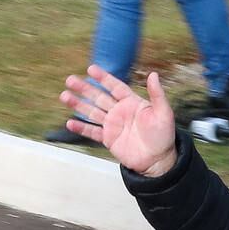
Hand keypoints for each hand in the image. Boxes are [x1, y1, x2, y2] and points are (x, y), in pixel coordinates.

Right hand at [60, 66, 177, 176]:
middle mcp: (120, 112)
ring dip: (78, 104)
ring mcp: (113, 125)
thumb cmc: (164, 136)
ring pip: (92, 112)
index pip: (115, 87)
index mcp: (132, 103)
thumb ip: (157, 94)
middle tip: (70, 80)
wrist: (158, 160)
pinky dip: (81, 128)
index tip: (91, 69)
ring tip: (64, 96)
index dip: (104, 78)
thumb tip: (153, 75)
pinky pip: (92, 132)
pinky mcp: (109, 139)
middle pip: (99, 97)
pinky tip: (69, 122)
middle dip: (84, 88)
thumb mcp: (164, 113)